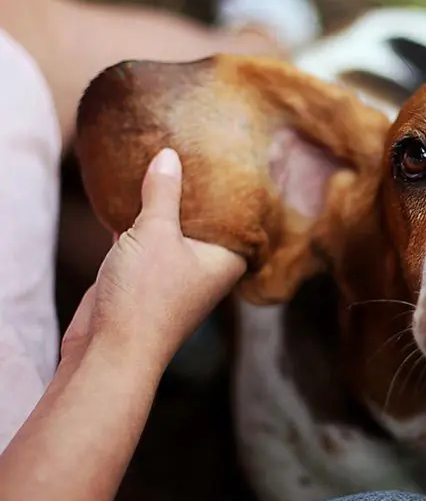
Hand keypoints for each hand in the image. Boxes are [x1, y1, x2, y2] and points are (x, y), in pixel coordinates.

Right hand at [61, 148, 246, 370]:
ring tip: (160, 162)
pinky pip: (144, 240)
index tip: (235, 157)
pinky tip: (126, 194)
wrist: (109, 351)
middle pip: (205, 221)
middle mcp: (205, 268)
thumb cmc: (145, 297)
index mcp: (226, 260)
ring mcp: (173, 274)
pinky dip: (137, 220)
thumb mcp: (155, 233)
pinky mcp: (142, 278)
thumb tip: (169, 155)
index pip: (240, 217)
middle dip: (197, 191)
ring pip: (172, 230)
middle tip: (194, 148)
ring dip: (164, 204)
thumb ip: (163, 193)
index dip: (237, 190)